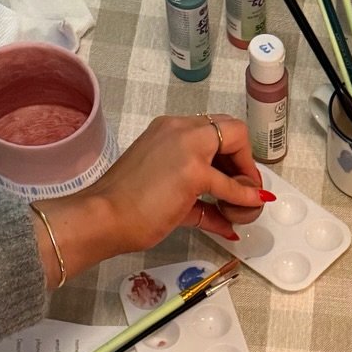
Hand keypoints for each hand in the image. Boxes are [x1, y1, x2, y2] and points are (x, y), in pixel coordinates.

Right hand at [36, 114, 269, 282]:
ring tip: (244, 205)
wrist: (104, 217)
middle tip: (244, 190)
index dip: (231, 155)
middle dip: (245, 159)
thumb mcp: (171, 200)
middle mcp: (179, 128)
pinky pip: (230, 184)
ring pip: (237, 141)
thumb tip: (226, 223)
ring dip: (247, 176)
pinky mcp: (193, 171)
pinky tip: (246, 210)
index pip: (213, 129)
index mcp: (169, 130)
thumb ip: (201, 207)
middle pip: (231, 128)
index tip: (232, 181)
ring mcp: (187, 145)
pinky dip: (244, 197)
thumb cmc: (126, 209)